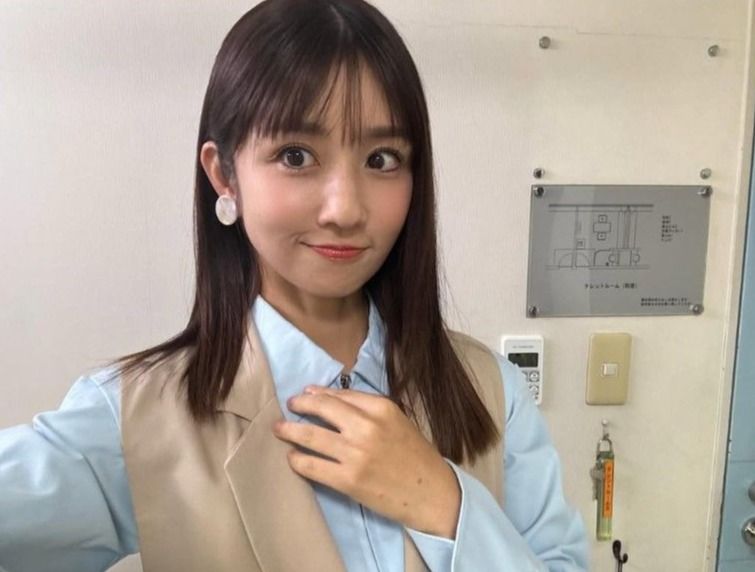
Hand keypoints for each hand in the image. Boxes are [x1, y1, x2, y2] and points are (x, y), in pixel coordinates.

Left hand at [271, 385, 460, 538]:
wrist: (431, 493)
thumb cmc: (415, 455)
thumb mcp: (396, 421)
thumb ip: (367, 408)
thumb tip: (327, 396)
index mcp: (381, 408)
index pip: (340, 394)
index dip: (318, 393)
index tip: (306, 394)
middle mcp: (366, 427)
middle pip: (321, 409)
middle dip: (300, 405)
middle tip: (289, 406)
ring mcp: (355, 454)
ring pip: (310, 436)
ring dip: (289, 430)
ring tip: (279, 428)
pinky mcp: (348, 480)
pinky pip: (311, 466)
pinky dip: (297, 460)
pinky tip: (292, 457)